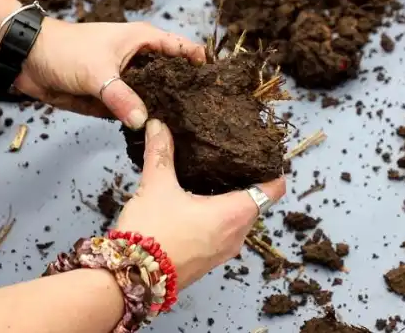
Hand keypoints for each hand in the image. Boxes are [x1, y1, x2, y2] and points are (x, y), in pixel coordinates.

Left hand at [15, 19, 205, 128]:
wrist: (28, 60)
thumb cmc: (65, 50)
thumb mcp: (97, 72)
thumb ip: (120, 97)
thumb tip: (142, 122)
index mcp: (145, 41)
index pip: (185, 50)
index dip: (203, 65)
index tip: (220, 88)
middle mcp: (142, 61)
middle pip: (175, 77)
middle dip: (189, 94)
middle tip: (211, 119)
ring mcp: (129, 81)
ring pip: (156, 98)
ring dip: (167, 112)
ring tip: (192, 133)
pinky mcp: (114, 100)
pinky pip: (136, 113)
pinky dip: (145, 122)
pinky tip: (161, 138)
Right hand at [117, 119, 285, 288]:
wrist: (131, 280)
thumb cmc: (151, 233)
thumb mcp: (156, 186)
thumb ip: (161, 152)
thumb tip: (159, 125)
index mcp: (235, 214)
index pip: (273, 190)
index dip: (271, 170)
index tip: (262, 154)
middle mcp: (237, 236)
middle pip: (256, 203)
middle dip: (246, 182)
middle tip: (231, 158)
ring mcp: (223, 252)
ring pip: (239, 220)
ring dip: (230, 201)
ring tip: (212, 176)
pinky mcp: (207, 262)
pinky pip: (223, 234)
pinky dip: (218, 217)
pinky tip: (197, 203)